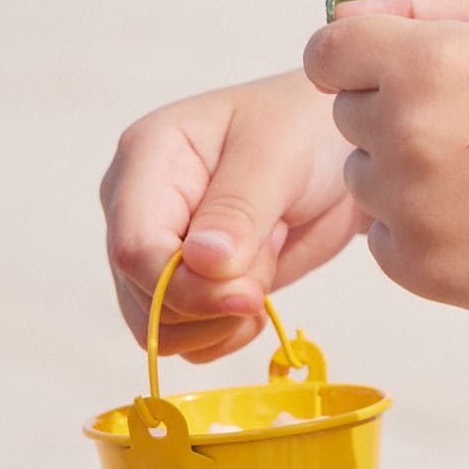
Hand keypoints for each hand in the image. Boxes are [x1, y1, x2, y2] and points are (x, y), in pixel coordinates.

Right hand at [100, 69, 363, 363]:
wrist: (333, 149)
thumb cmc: (303, 128)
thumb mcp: (278, 154)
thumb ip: (239, 209)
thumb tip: (202, 262)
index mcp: (147, 160)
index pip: (135, 248)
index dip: (183, 287)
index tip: (249, 295)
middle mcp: (138, 209)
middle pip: (144, 297)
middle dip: (213, 301)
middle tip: (270, 250)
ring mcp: (158, 251)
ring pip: (161, 328)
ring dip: (222, 319)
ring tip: (265, 258)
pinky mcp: (185, 284)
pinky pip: (188, 340)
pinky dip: (229, 332)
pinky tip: (260, 288)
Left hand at [301, 0, 468, 312]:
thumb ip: (421, 3)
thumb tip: (348, 15)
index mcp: (425, 62)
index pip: (325, 53)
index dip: (360, 56)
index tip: (397, 69)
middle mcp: (407, 134)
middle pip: (347, 117)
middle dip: (392, 112)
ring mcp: (414, 209)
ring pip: (364, 180)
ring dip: (404, 173)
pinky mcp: (427, 270)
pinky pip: (383, 240)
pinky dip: (419, 229)